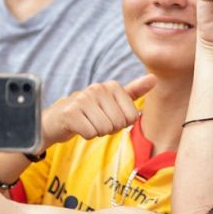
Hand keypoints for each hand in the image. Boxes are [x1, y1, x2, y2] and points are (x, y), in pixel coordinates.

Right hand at [42, 76, 156, 146]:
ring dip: (97, 132)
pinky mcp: (70, 112)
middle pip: (118, 123)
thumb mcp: (112, 100)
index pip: (131, 116)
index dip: (122, 123)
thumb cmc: (89, 111)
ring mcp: (82, 98)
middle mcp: (98, 88)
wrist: (57, 119)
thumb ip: (134, 91)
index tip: (109, 117)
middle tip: (96, 121)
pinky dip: (86, 135)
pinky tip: (79, 126)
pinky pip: (91, 133)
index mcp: (112, 86)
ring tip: (88, 122)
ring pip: (105, 129)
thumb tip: (155, 78)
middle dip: (109, 129)